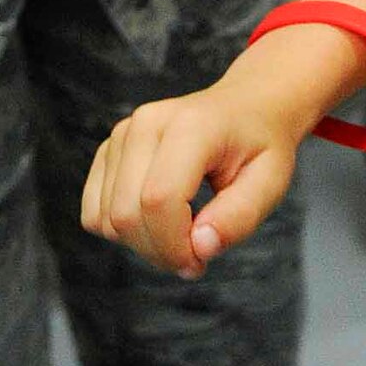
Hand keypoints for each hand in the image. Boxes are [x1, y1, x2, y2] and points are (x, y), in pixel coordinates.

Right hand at [81, 77, 305, 276]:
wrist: (248, 105)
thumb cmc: (261, 144)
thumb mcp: (271, 181)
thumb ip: (239, 218)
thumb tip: (198, 248)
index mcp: (192, 125)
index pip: (160, 199)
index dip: (174, 246)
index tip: (201, 261)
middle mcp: (148, 123)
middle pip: (126, 214)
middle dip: (159, 251)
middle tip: (196, 252)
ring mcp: (123, 133)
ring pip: (107, 219)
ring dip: (143, 243)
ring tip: (182, 231)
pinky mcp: (109, 149)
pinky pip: (94, 212)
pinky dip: (123, 231)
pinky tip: (159, 218)